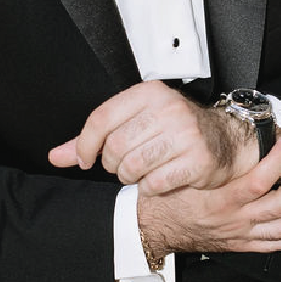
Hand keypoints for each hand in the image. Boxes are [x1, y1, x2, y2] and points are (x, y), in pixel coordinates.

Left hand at [48, 79, 255, 193]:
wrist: (225, 140)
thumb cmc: (176, 129)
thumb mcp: (135, 122)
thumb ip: (92, 139)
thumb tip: (56, 156)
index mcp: (149, 93)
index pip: (101, 119)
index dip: (85, 145)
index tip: (85, 159)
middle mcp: (168, 109)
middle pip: (115, 147)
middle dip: (112, 164)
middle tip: (123, 165)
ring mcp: (185, 135)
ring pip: (133, 167)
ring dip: (131, 177)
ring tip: (141, 171)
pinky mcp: (197, 161)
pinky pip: (155, 183)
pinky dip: (150, 188)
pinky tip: (159, 179)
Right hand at [137, 138, 280, 258]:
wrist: (150, 231)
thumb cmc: (165, 197)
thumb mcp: (181, 172)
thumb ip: (207, 157)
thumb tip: (233, 127)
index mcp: (220, 200)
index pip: (259, 181)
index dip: (279, 159)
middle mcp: (235, 220)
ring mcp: (242, 235)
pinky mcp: (244, 245)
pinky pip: (279, 242)